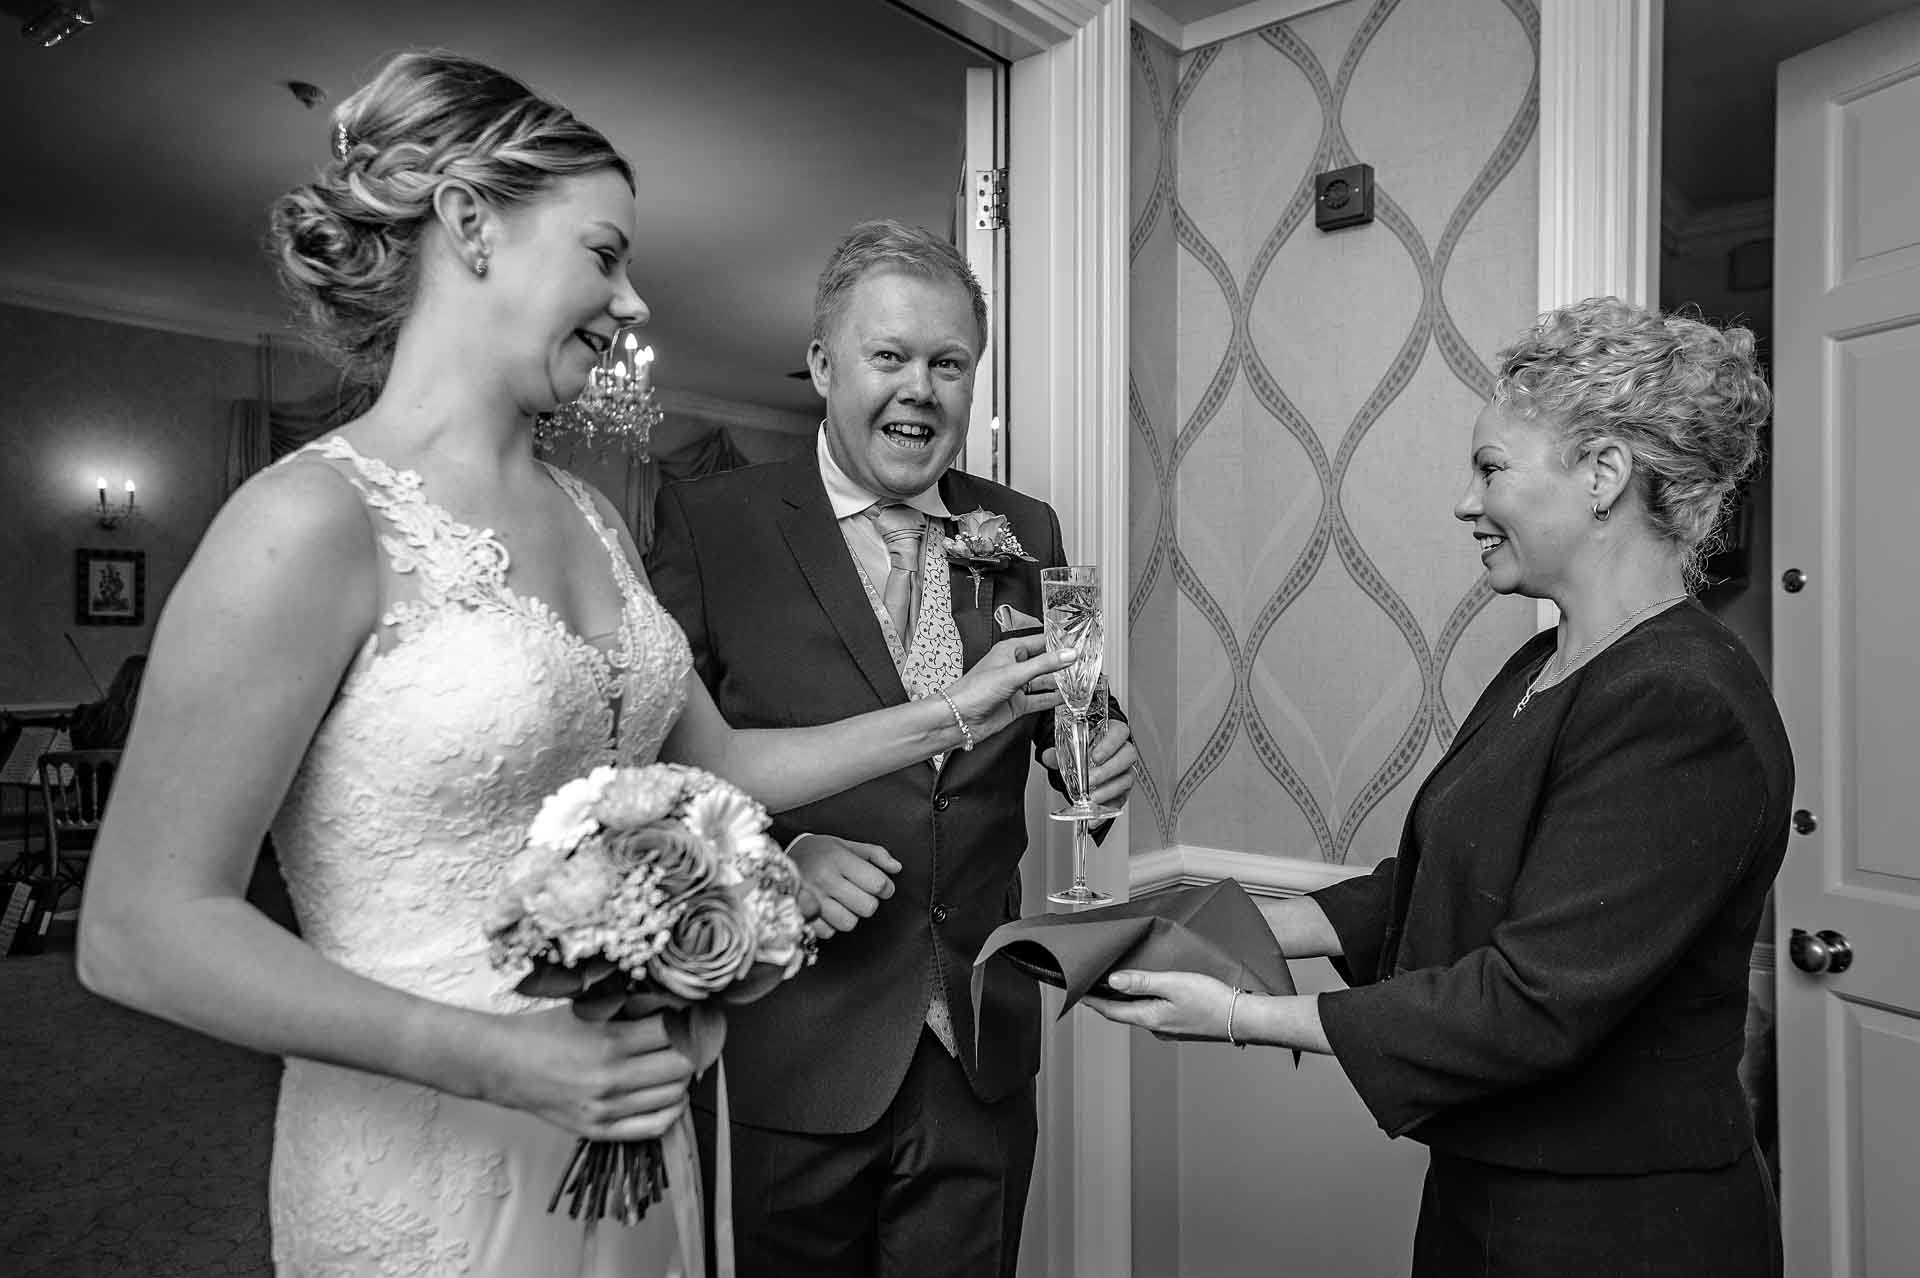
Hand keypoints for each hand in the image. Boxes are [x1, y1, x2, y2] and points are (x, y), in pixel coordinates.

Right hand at [481, 1007, 694, 1141]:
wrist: (505, 1065)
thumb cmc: (546, 1032)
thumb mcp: (590, 1008)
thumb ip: (632, 1008)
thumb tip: (676, 1006)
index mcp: (610, 1041)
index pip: (673, 1032)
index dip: (686, 1021)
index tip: (688, 1017)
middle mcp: (611, 1078)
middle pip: (681, 1065)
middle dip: (688, 1050)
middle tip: (686, 1041)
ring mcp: (606, 1109)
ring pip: (674, 1096)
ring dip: (681, 1078)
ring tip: (674, 1064)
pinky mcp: (599, 1130)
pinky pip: (655, 1127)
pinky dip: (671, 1110)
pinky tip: (669, 1095)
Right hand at [787, 833, 899, 936]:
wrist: (776, 861)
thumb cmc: (818, 852)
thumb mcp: (845, 845)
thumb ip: (875, 854)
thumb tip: (897, 868)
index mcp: (838, 858)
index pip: (877, 883)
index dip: (886, 887)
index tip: (881, 886)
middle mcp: (824, 879)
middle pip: (867, 907)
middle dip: (868, 901)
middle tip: (859, 892)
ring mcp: (812, 900)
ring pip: (850, 922)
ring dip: (851, 914)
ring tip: (842, 901)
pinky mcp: (802, 916)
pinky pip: (830, 932)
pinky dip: (832, 924)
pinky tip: (827, 910)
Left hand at [944, 636, 1071, 741]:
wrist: (958, 718)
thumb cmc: (973, 690)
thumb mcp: (1013, 673)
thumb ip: (1043, 665)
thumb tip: (1067, 654)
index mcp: (1010, 651)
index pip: (1041, 642)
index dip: (1060, 643)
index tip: (1079, 643)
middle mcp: (1014, 667)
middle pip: (1045, 663)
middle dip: (1063, 665)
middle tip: (1085, 664)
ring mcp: (1017, 687)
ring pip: (1045, 682)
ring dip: (1060, 683)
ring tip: (1081, 682)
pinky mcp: (1018, 705)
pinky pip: (1040, 700)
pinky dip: (1053, 700)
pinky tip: (1067, 698)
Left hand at [1040, 716, 1138, 809]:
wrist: (1087, 761)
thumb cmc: (1085, 748)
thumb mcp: (1070, 746)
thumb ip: (1059, 750)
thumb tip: (1047, 755)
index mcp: (1113, 733)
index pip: (1120, 732)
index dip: (1110, 744)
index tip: (1095, 756)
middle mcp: (1123, 751)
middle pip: (1127, 756)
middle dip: (1108, 770)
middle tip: (1091, 779)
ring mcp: (1125, 771)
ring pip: (1126, 779)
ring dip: (1109, 790)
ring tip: (1092, 797)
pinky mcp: (1123, 790)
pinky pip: (1120, 800)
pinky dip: (1107, 810)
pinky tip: (1095, 816)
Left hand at [1080, 969, 1236, 1043]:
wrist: (1244, 1018)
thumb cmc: (1212, 1001)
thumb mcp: (1173, 984)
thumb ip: (1142, 982)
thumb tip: (1112, 981)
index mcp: (1150, 1019)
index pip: (1110, 1011)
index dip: (1092, 1000)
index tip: (1076, 991)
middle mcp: (1156, 1028)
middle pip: (1122, 1013)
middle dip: (1105, 999)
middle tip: (1091, 983)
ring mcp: (1169, 1029)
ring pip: (1138, 1013)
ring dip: (1125, 1000)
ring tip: (1115, 983)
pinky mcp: (1181, 1026)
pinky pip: (1154, 1013)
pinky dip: (1143, 1002)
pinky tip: (1148, 991)